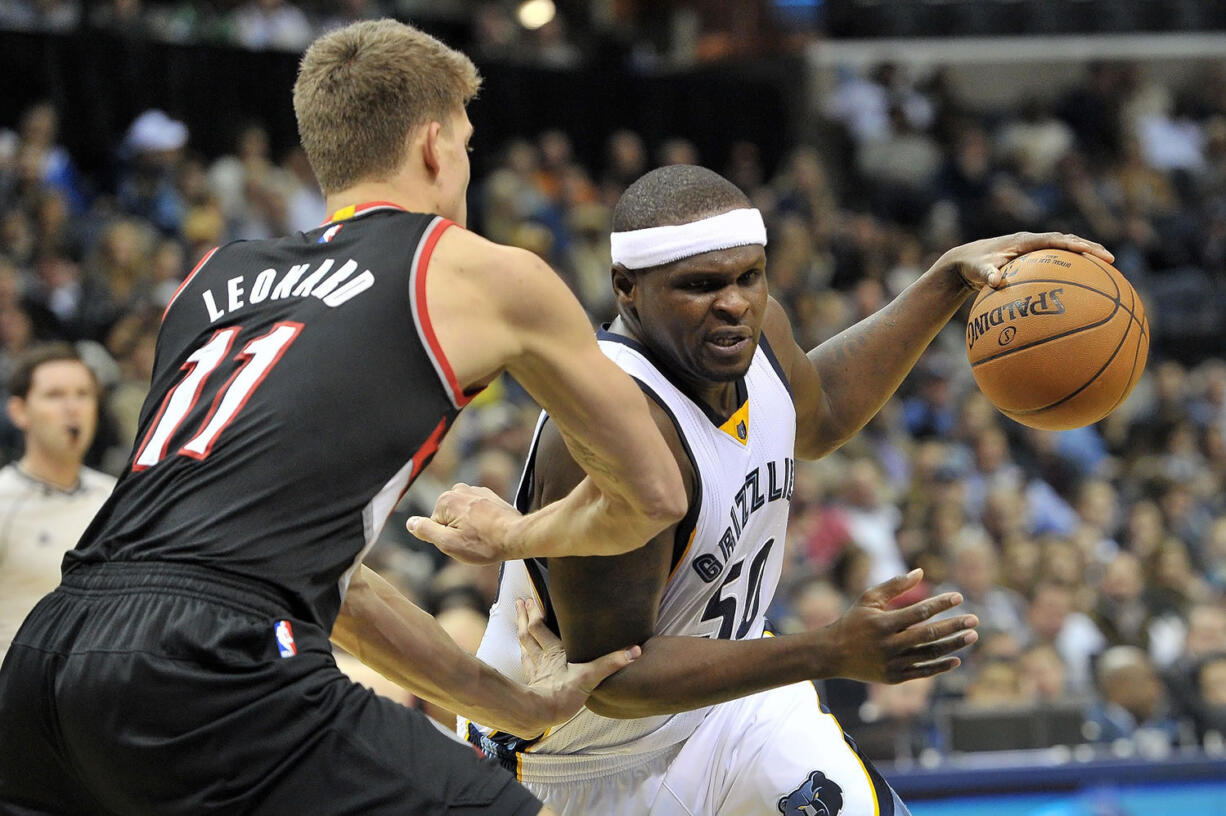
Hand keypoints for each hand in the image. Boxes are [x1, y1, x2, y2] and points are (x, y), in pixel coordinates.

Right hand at [406, 483, 522, 564]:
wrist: (518, 536)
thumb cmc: (484, 544)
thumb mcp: (448, 543)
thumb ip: (426, 531)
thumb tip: (410, 522)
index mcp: (446, 500)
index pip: (434, 525)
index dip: (446, 538)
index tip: (462, 542)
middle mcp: (460, 489)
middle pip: (448, 517)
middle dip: (457, 530)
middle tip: (473, 540)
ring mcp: (476, 491)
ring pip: (462, 514)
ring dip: (469, 525)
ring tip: (483, 536)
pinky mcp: (490, 496)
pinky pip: (476, 511)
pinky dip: (481, 521)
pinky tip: (491, 529)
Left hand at [512, 597, 639, 736]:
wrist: (541, 715)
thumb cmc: (564, 694)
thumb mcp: (591, 676)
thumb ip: (611, 663)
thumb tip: (634, 650)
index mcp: (554, 651)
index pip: (539, 626)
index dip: (534, 612)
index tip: (530, 597)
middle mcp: (542, 657)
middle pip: (528, 633)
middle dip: (524, 616)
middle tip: (519, 602)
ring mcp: (535, 670)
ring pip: (525, 645)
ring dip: (521, 630)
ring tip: (518, 620)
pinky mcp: (532, 683)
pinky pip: (526, 664)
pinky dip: (523, 654)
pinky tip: (523, 652)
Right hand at [821, 569, 977, 683]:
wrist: (833, 654)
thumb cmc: (853, 621)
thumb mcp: (869, 598)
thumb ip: (895, 586)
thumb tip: (921, 572)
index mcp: (883, 623)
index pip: (919, 612)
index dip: (940, 604)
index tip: (958, 597)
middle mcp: (889, 645)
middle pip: (929, 635)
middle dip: (954, 626)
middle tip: (974, 620)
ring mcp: (892, 664)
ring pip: (930, 654)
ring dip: (953, 646)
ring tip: (971, 636)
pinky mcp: (894, 677)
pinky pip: (923, 672)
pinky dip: (940, 666)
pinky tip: (956, 659)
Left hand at [935, 231, 1113, 290]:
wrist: (966, 260)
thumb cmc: (973, 265)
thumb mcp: (979, 270)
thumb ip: (988, 274)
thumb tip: (997, 282)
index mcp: (1024, 241)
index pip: (1054, 240)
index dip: (1072, 245)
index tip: (1089, 251)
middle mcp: (1033, 241)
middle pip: (1068, 241)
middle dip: (1090, 249)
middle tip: (1110, 260)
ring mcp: (1036, 249)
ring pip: (1067, 249)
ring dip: (1087, 256)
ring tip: (1108, 268)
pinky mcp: (1036, 258)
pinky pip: (1059, 261)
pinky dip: (1073, 268)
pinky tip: (1086, 284)